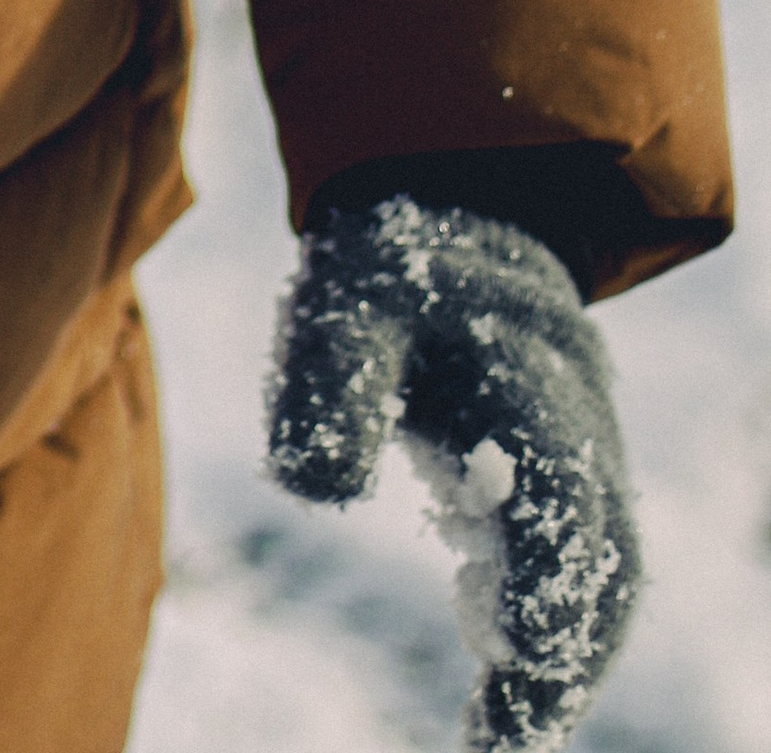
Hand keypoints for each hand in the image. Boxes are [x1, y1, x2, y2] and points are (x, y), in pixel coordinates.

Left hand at [267, 199, 639, 750]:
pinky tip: (507, 689)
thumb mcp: (344, 299)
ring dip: (567, 656)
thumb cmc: (393, 266)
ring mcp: (587, 449)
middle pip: (606, 554)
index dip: (553, 577)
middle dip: (569, 654)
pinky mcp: (570, 474)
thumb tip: (314, 494)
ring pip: (605, 569)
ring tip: (506, 737)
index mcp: (531, 373)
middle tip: (509, 742)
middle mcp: (580, 420)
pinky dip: (557, 627)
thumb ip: (329, 386)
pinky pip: (583, 562)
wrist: (459, 219)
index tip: (518, 655)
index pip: (563, 488)